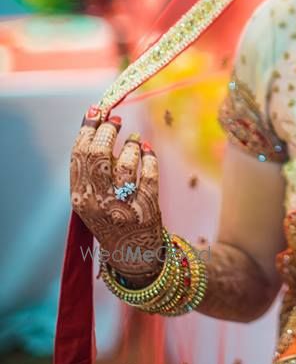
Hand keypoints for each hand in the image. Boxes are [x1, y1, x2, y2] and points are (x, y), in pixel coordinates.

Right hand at [70, 106, 163, 281]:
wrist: (132, 253)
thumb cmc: (110, 215)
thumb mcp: (93, 195)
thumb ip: (93, 165)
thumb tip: (99, 119)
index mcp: (81, 198)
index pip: (78, 155)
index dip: (87, 128)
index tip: (97, 111)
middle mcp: (98, 203)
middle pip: (98, 155)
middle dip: (107, 131)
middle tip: (116, 121)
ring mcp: (123, 207)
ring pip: (125, 163)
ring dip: (131, 145)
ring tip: (134, 139)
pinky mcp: (147, 209)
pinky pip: (149, 173)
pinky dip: (149, 156)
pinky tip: (147, 150)